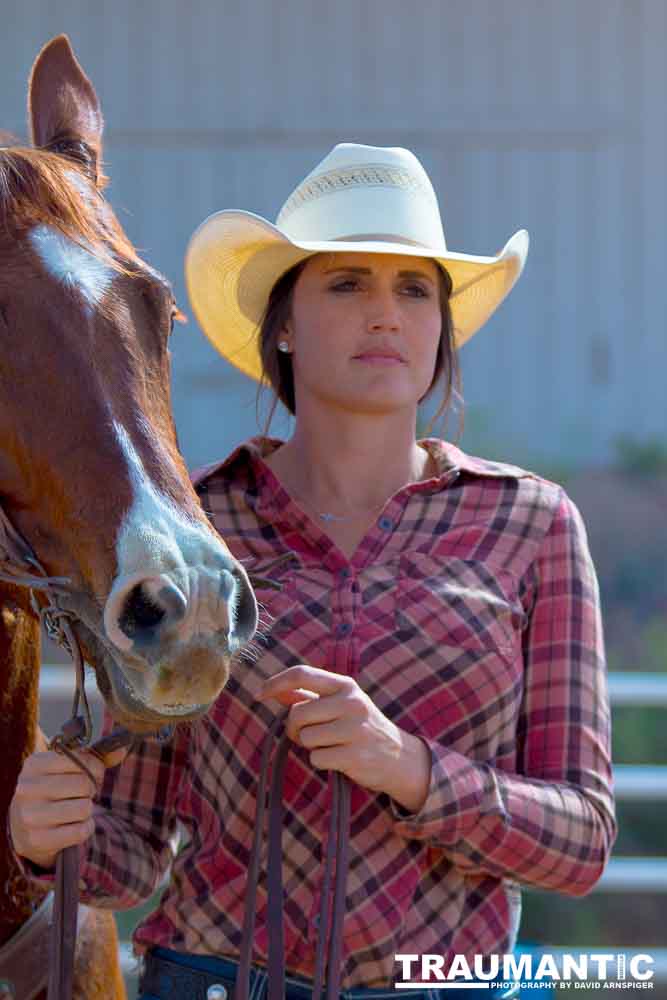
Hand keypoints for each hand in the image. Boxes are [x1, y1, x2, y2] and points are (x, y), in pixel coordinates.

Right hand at [9, 744, 127, 869]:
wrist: (24, 827)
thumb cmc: (53, 789)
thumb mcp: (66, 768)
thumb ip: (95, 757)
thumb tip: (121, 749)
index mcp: (33, 764)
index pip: (78, 758)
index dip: (95, 766)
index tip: (94, 772)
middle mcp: (27, 789)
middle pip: (83, 784)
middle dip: (92, 788)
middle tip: (86, 793)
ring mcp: (30, 815)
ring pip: (84, 808)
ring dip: (87, 809)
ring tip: (77, 808)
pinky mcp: (38, 839)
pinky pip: (80, 832)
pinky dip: (85, 828)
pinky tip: (76, 824)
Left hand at [257, 665, 430, 812]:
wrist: (399, 757)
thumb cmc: (360, 727)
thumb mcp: (340, 705)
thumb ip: (308, 697)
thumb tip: (276, 691)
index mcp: (345, 685)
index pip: (302, 674)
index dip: (275, 683)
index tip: (259, 694)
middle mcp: (351, 702)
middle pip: (297, 713)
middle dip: (294, 728)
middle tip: (307, 735)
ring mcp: (354, 729)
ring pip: (305, 738)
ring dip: (310, 746)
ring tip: (329, 745)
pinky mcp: (354, 755)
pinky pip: (316, 759)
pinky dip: (321, 762)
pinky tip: (339, 758)